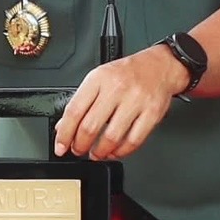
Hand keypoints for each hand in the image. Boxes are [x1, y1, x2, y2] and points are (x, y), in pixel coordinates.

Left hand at [53, 44, 189, 160]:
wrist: (159, 66)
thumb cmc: (127, 73)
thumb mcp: (99, 78)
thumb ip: (81, 101)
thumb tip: (63, 126)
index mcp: (99, 78)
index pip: (74, 110)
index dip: (64, 133)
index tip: (61, 146)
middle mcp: (116, 88)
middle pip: (90, 126)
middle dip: (80, 145)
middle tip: (78, 150)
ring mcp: (136, 101)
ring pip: (111, 137)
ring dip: (100, 152)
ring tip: (96, 153)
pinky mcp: (151, 113)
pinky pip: (133, 141)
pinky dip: (121, 152)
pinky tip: (115, 151)